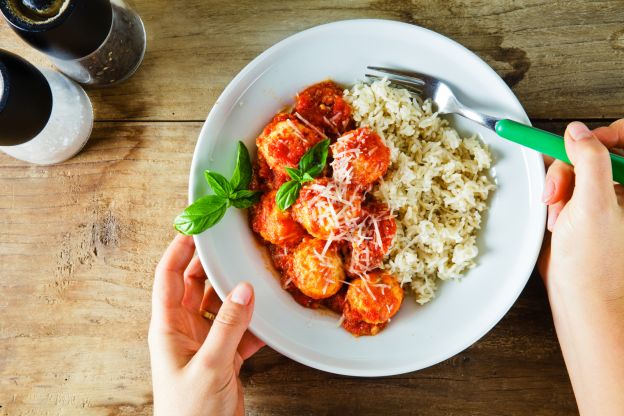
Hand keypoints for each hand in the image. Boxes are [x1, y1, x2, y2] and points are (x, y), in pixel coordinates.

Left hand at [148, 235, 264, 415]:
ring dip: (236, 293)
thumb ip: (227, 325)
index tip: (194, 228)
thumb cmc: (190, 413)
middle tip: (231, 245)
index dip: (178, 251)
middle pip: (195, 286)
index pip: (167, 278)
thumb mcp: (210, 365)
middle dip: (211, 266)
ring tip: (254, 274)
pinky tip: (268, 317)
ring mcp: (205, 343)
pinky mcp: (224, 357)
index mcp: (168, 328)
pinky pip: (239, 330)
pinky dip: (253, 323)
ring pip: (221, 306)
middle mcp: (184, 331)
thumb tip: (243, 289)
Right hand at [538, 120, 623, 414]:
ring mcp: (603, 202)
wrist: (581, 302)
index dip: (604, 135)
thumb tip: (577, 132)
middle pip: (595, 153)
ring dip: (559, 187)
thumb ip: (588, 161)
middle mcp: (623, 192)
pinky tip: (556, 222)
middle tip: (560, 191)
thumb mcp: (593, 206)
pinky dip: (555, 201)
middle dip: (570, 168)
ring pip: (575, 171)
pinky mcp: (582, 213)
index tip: (583, 143)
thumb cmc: (596, 266)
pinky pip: (564, 190)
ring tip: (559, 214)